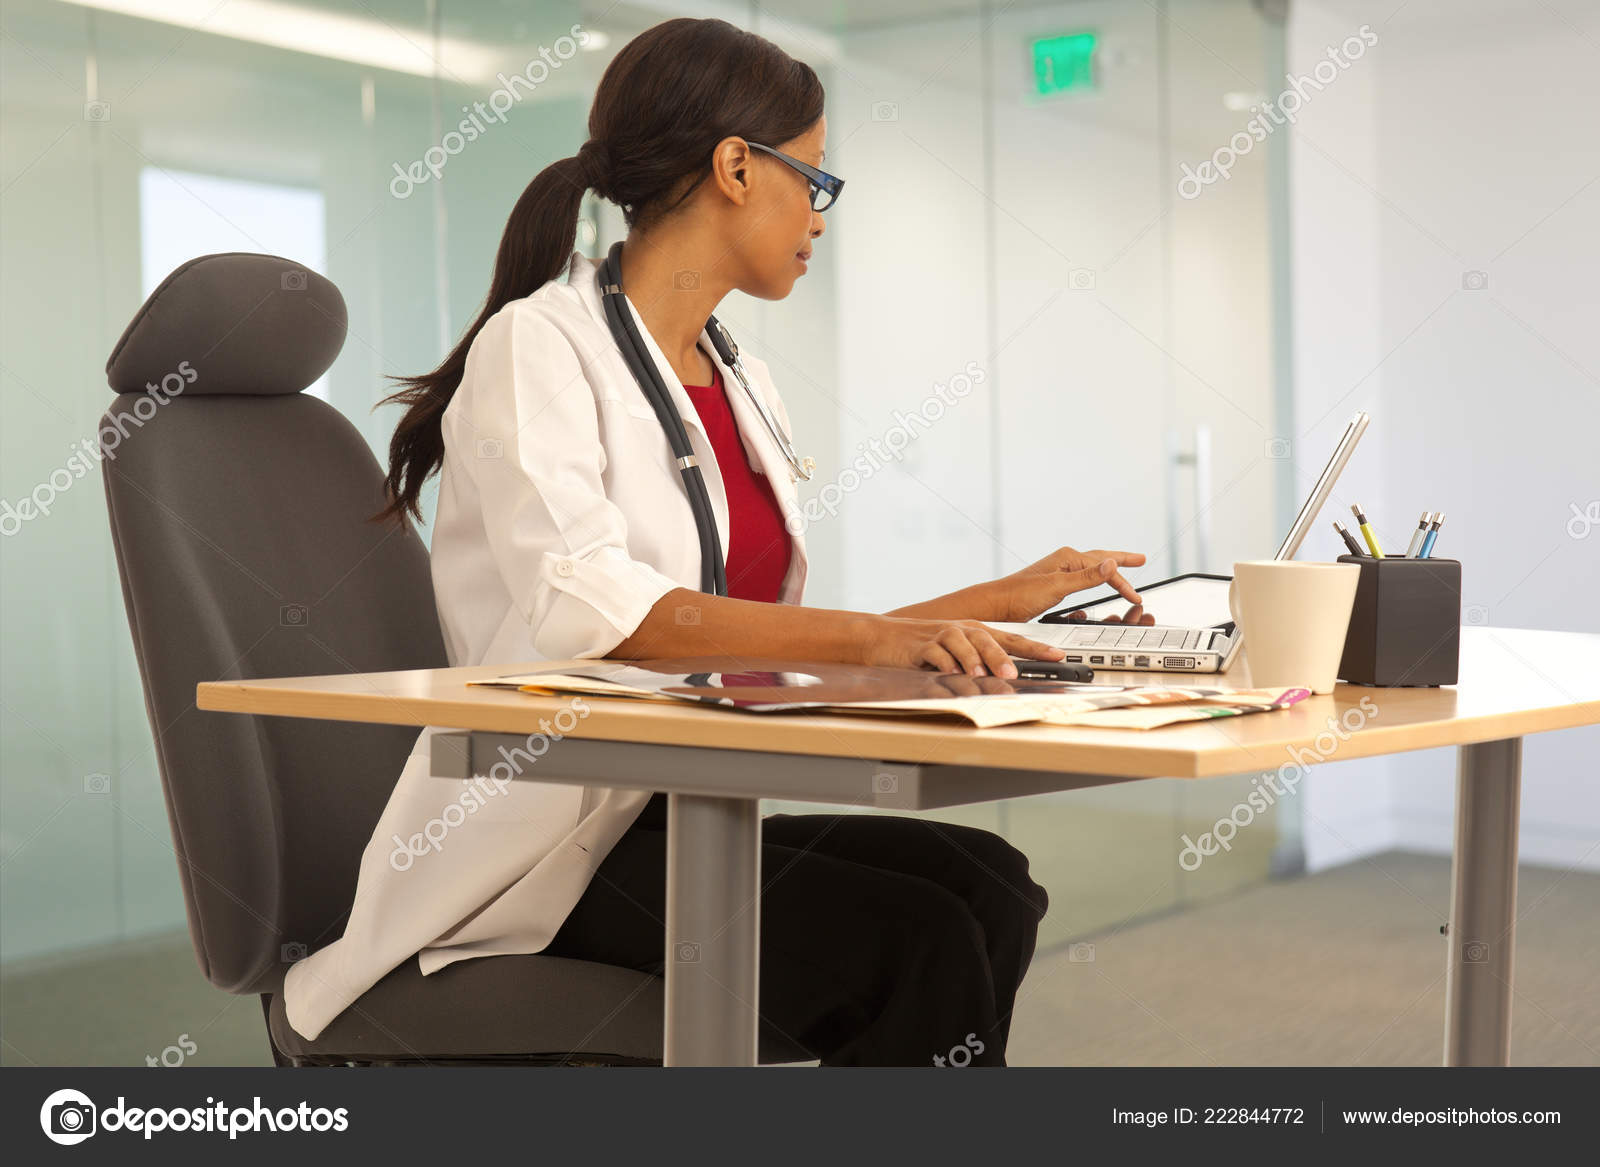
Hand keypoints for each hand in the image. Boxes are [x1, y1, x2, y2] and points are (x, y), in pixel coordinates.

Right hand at [857, 614, 1065, 678]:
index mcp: (975, 630)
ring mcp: (941, 635)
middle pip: (987, 639)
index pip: (1011, 637)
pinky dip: (945, 663)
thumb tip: (1009, 680)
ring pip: (963, 644)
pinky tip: (952, 673)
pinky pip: (936, 653)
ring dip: (974, 660)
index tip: (1057, 656)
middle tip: (1014, 672)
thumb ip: (979, 662)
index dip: (1035, 647)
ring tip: (983, 675)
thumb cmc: (922, 645)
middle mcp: (962, 630)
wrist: (883, 638)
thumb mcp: (955, 651)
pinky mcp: (921, 645)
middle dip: (1002, 656)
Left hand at [993, 546, 1147, 622]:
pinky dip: (1094, 583)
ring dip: (1108, 571)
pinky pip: (1081, 580)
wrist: (995, 607)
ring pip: (1092, 570)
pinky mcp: (1054, 586)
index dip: (1123, 582)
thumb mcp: (1058, 587)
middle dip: (1121, 560)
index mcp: (1068, 558)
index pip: (1105, 567)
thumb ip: (1086, 577)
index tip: (1136, 598)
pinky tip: (1095, 586)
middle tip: (1140, 559)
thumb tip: (1111, 562)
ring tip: (1123, 570)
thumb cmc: (1021, 595)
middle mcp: (1065, 562)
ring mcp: (1059, 573)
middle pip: (1100, 559)